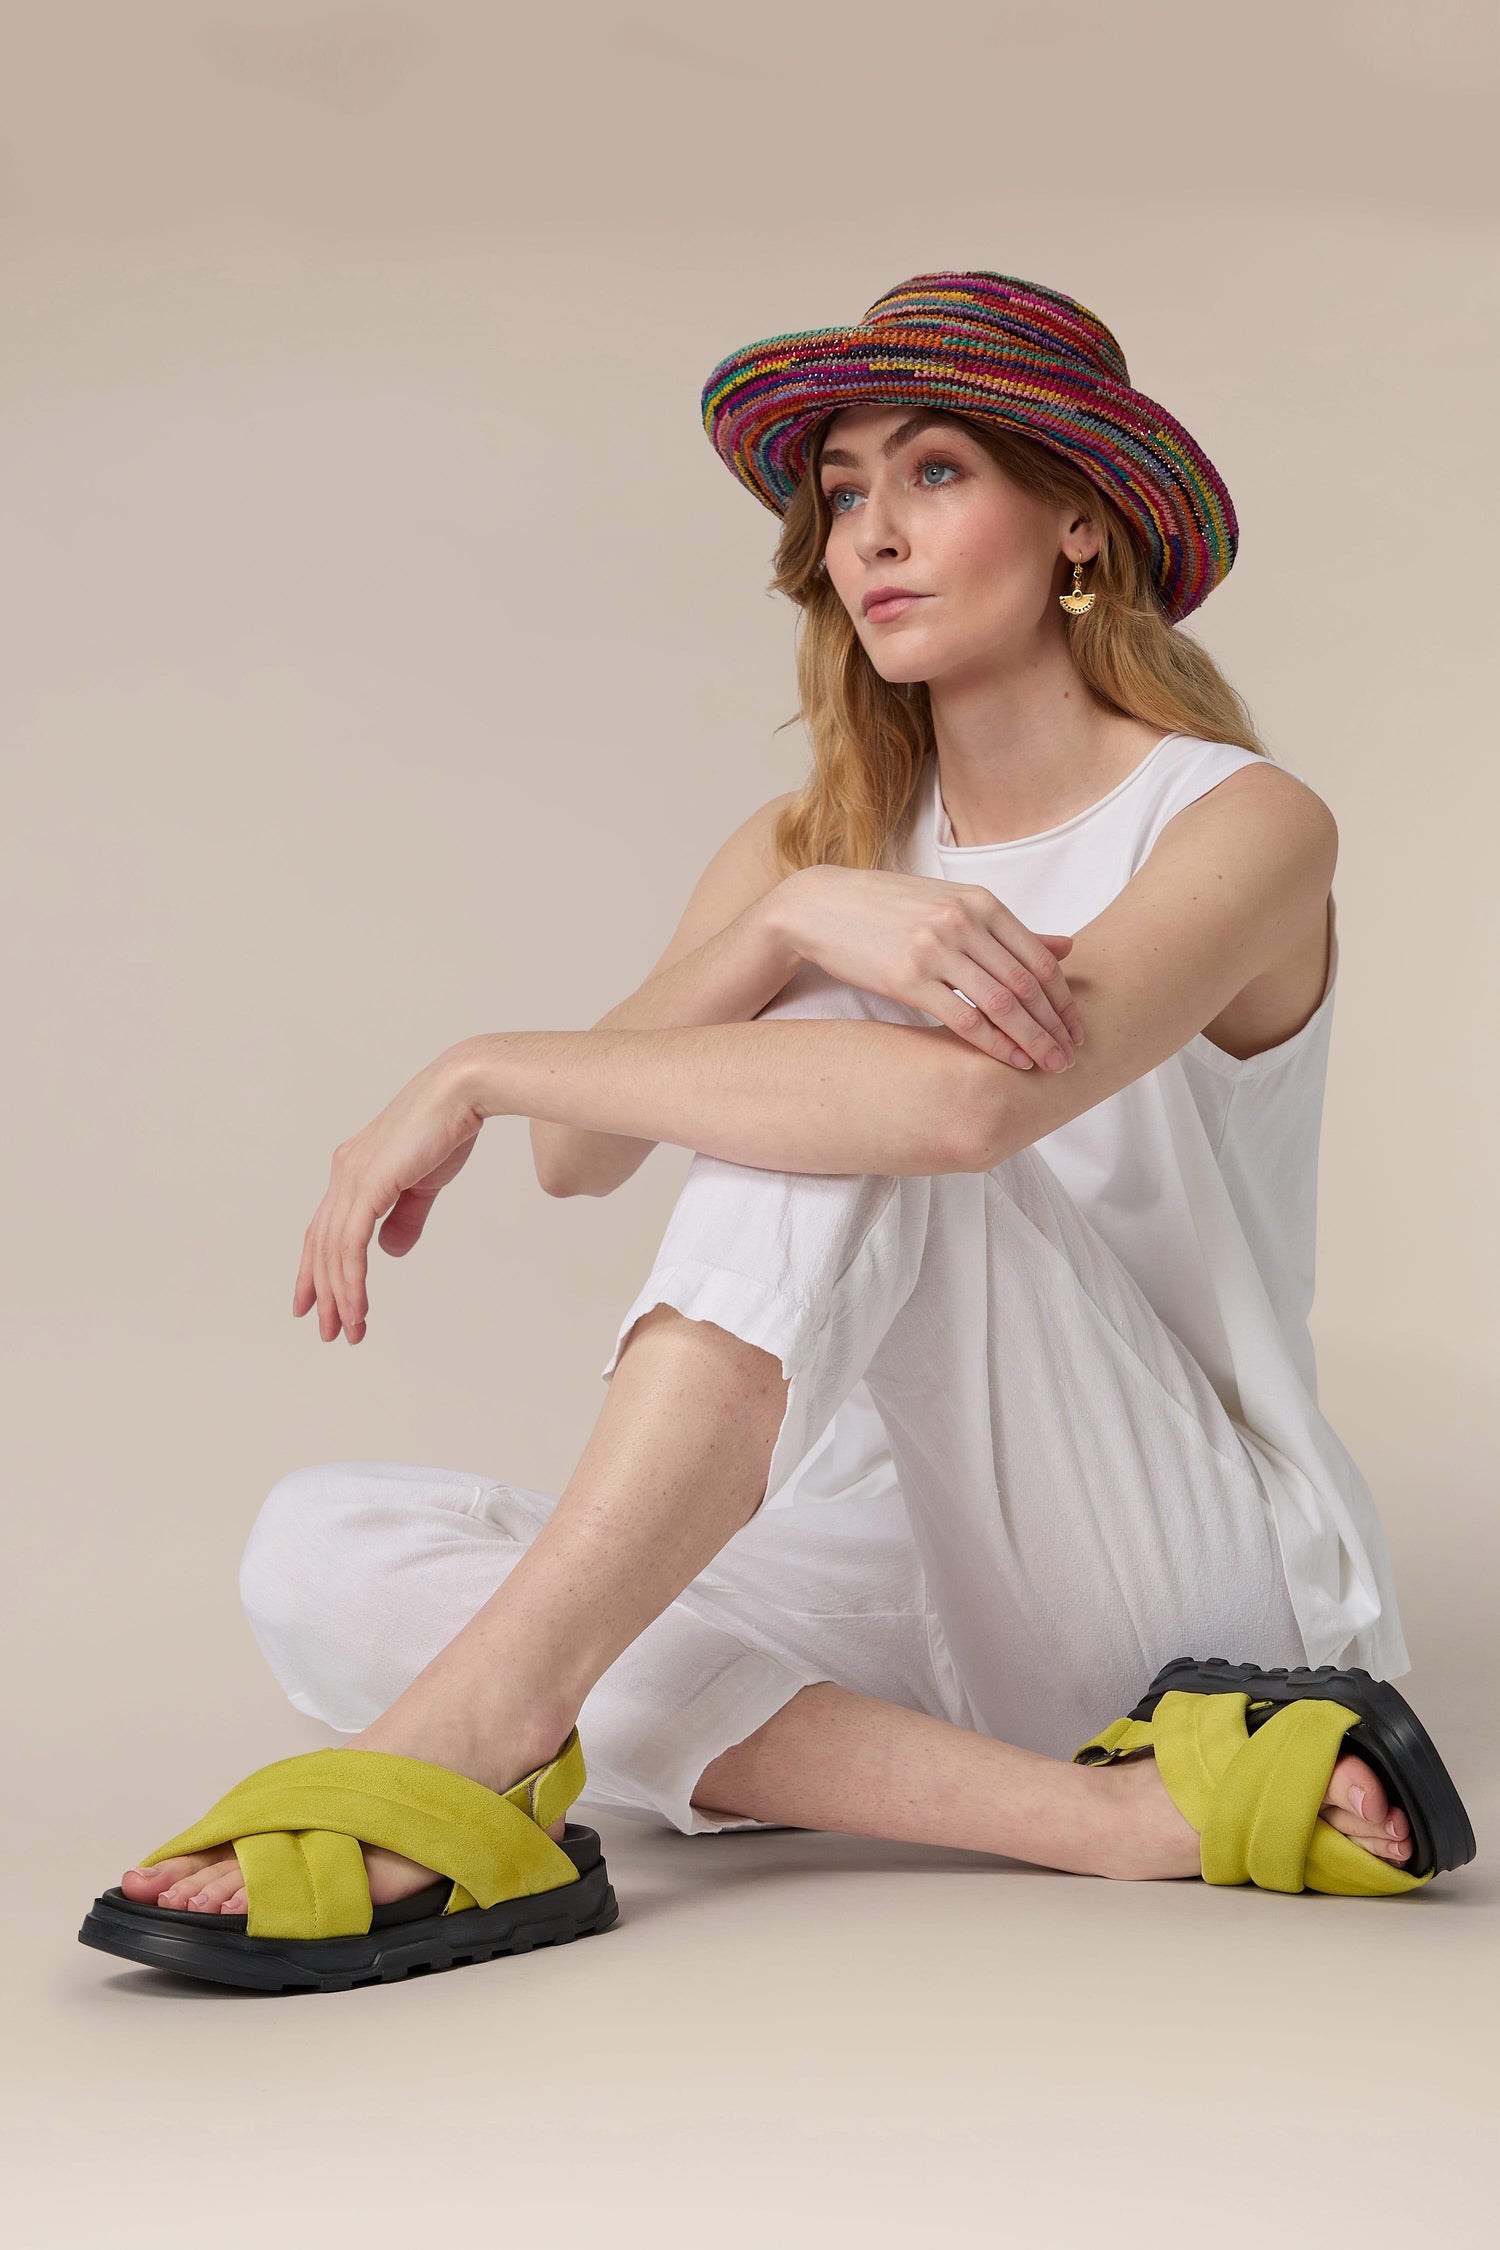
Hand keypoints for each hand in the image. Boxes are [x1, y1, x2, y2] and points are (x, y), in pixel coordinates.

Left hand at [293, 1048, 482, 1343]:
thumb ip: (404, 1217)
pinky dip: (351, 1280)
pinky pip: (350, 1244)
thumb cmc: (449, 1128)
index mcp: (353, 1169)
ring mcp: (351, 1177)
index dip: (317, 1269)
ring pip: (333, 1251)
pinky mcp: (368, 1184)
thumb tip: (389, 1252)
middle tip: (331, 1332)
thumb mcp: (424, 1183)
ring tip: (350, 1329)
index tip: (315, 1304)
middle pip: (321, 1245)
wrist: (463, 1092)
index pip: (324, 1228)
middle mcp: (343, 1172)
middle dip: (323, 1293)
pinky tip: (357, 1306)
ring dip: (340, 1296)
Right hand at [776, 865, 1084, 1069]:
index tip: (1077, 1028)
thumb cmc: (890, 908)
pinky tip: (1010, 1061)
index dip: (1063, 998)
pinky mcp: (907, 977)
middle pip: (1026, 983)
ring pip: (1001, 1003)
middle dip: (1054, 1025)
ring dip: (1031, 1039)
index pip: (1038, 958)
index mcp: (980, 902)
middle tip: (1073, 1056)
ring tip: (1050, 1066)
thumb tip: (1067, 947)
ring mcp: (935, 948)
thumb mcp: (952, 905)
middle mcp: (962, 921)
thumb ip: (1007, 930)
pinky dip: (993, 1043)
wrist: (822, 906)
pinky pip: (963, 1017)